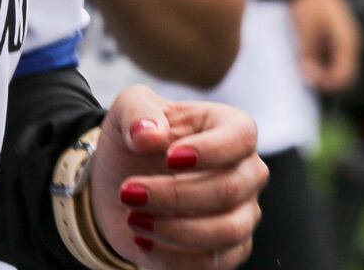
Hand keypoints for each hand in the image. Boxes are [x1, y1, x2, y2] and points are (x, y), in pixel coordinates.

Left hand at [89, 85, 266, 268]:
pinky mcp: (228, 250)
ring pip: (227, 231)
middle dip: (175, 195)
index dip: (210, 150)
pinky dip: (175, 258)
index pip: (241, 136)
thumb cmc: (133, 139)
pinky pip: (214, 265)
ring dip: (175, 230)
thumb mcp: (126, 109)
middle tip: (128, 193)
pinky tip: (143, 242)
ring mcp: (242, 214)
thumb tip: (149, 134)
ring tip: (133, 219)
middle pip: (230, 189)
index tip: (169, 158)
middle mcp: (246, 172)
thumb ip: (137, 112)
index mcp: (229, 127)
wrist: (118, 184)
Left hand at [290, 0, 361, 93]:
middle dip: (322, 79)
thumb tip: (310, 79)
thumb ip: (309, 57)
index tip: (307, 82)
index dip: (327, 85)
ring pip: (333, 66)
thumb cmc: (309, 4)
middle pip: (340, 74)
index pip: (344, 77)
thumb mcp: (306, 32)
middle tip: (302, 78)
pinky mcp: (332, 35)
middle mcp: (349, 45)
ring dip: (319, 70)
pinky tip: (301, 58)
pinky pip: (327, 55)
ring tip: (300, 67)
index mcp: (348, 44)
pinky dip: (316, 61)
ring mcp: (342, 40)